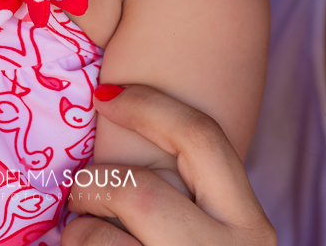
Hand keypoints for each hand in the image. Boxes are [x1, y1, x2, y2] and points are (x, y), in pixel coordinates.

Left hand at [62, 85, 275, 245]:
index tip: (105, 95)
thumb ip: (190, 199)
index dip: (148, 104)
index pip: (202, 138)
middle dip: (94, 185)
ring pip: (95, 239)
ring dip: (75, 238)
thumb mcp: (215, 239)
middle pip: (137, 190)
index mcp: (250, 230)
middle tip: (82, 197)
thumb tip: (120, 118)